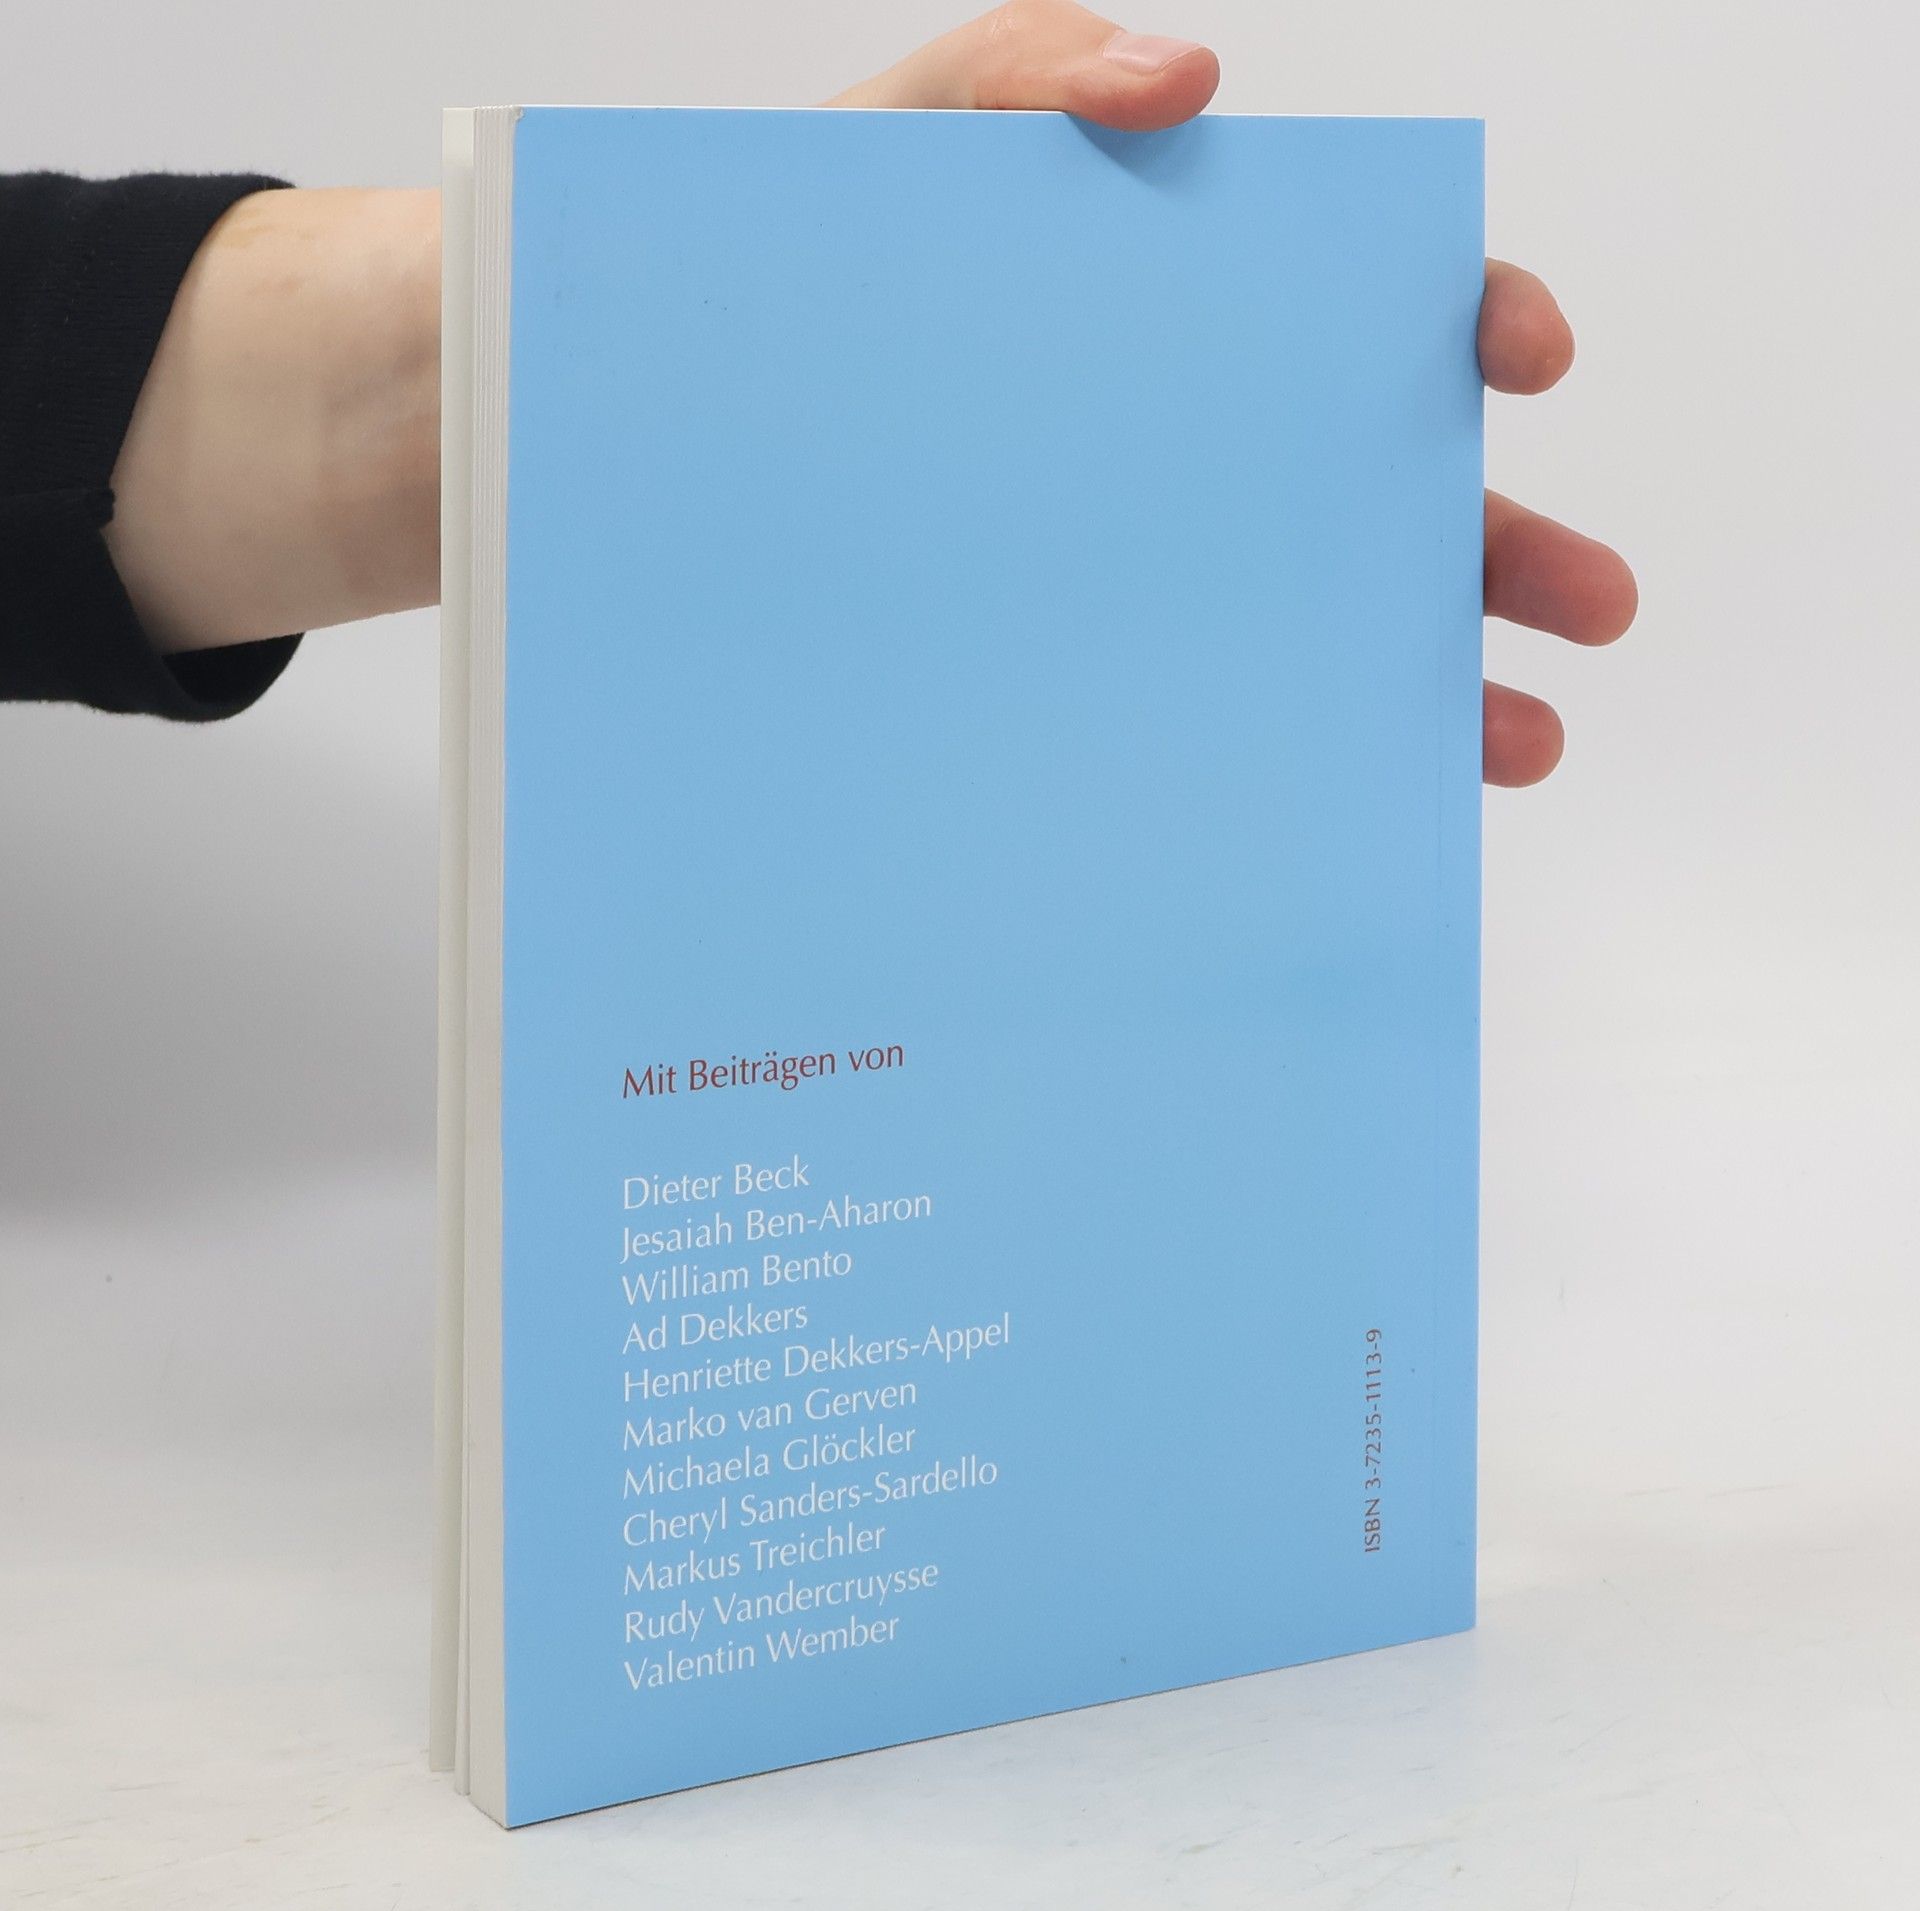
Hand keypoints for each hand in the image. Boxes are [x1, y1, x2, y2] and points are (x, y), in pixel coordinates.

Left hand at [834, 1, 1637, 787]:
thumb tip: (1190, 75)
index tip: (1526, 357)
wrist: (681, 447)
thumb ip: (1034, 72)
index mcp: (1188, 318)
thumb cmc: (799, 280)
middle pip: (1378, 490)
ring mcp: (1142, 575)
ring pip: (1321, 629)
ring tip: (1517, 748)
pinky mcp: (1079, 676)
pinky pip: (1211, 727)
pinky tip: (1351, 810)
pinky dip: (1293, 767)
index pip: (1364, 310)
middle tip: (1595, 605)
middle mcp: (1190, 454)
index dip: (1467, 320)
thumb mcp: (906, 145)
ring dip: (1438, 684)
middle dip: (1504, 547)